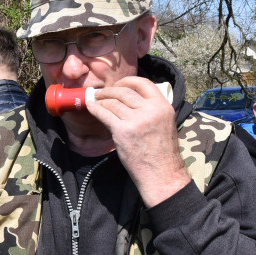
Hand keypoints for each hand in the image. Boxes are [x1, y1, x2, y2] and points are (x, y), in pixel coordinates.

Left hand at [88, 76, 189, 205]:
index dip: (127, 80)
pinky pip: (104, 113)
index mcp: (163, 106)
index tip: (118, 84)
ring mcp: (136, 120)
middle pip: (124, 91)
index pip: (143, 83)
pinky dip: (95, 108)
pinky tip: (91, 107)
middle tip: (101, 93)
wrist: (161, 174)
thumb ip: (151, 109)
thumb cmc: (161, 152)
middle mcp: (151, 110)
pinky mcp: (123, 131)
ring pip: (112, 102)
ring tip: (95, 100)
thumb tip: (128, 99)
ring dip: (101, 99)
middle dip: (109, 90)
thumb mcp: (164, 123)